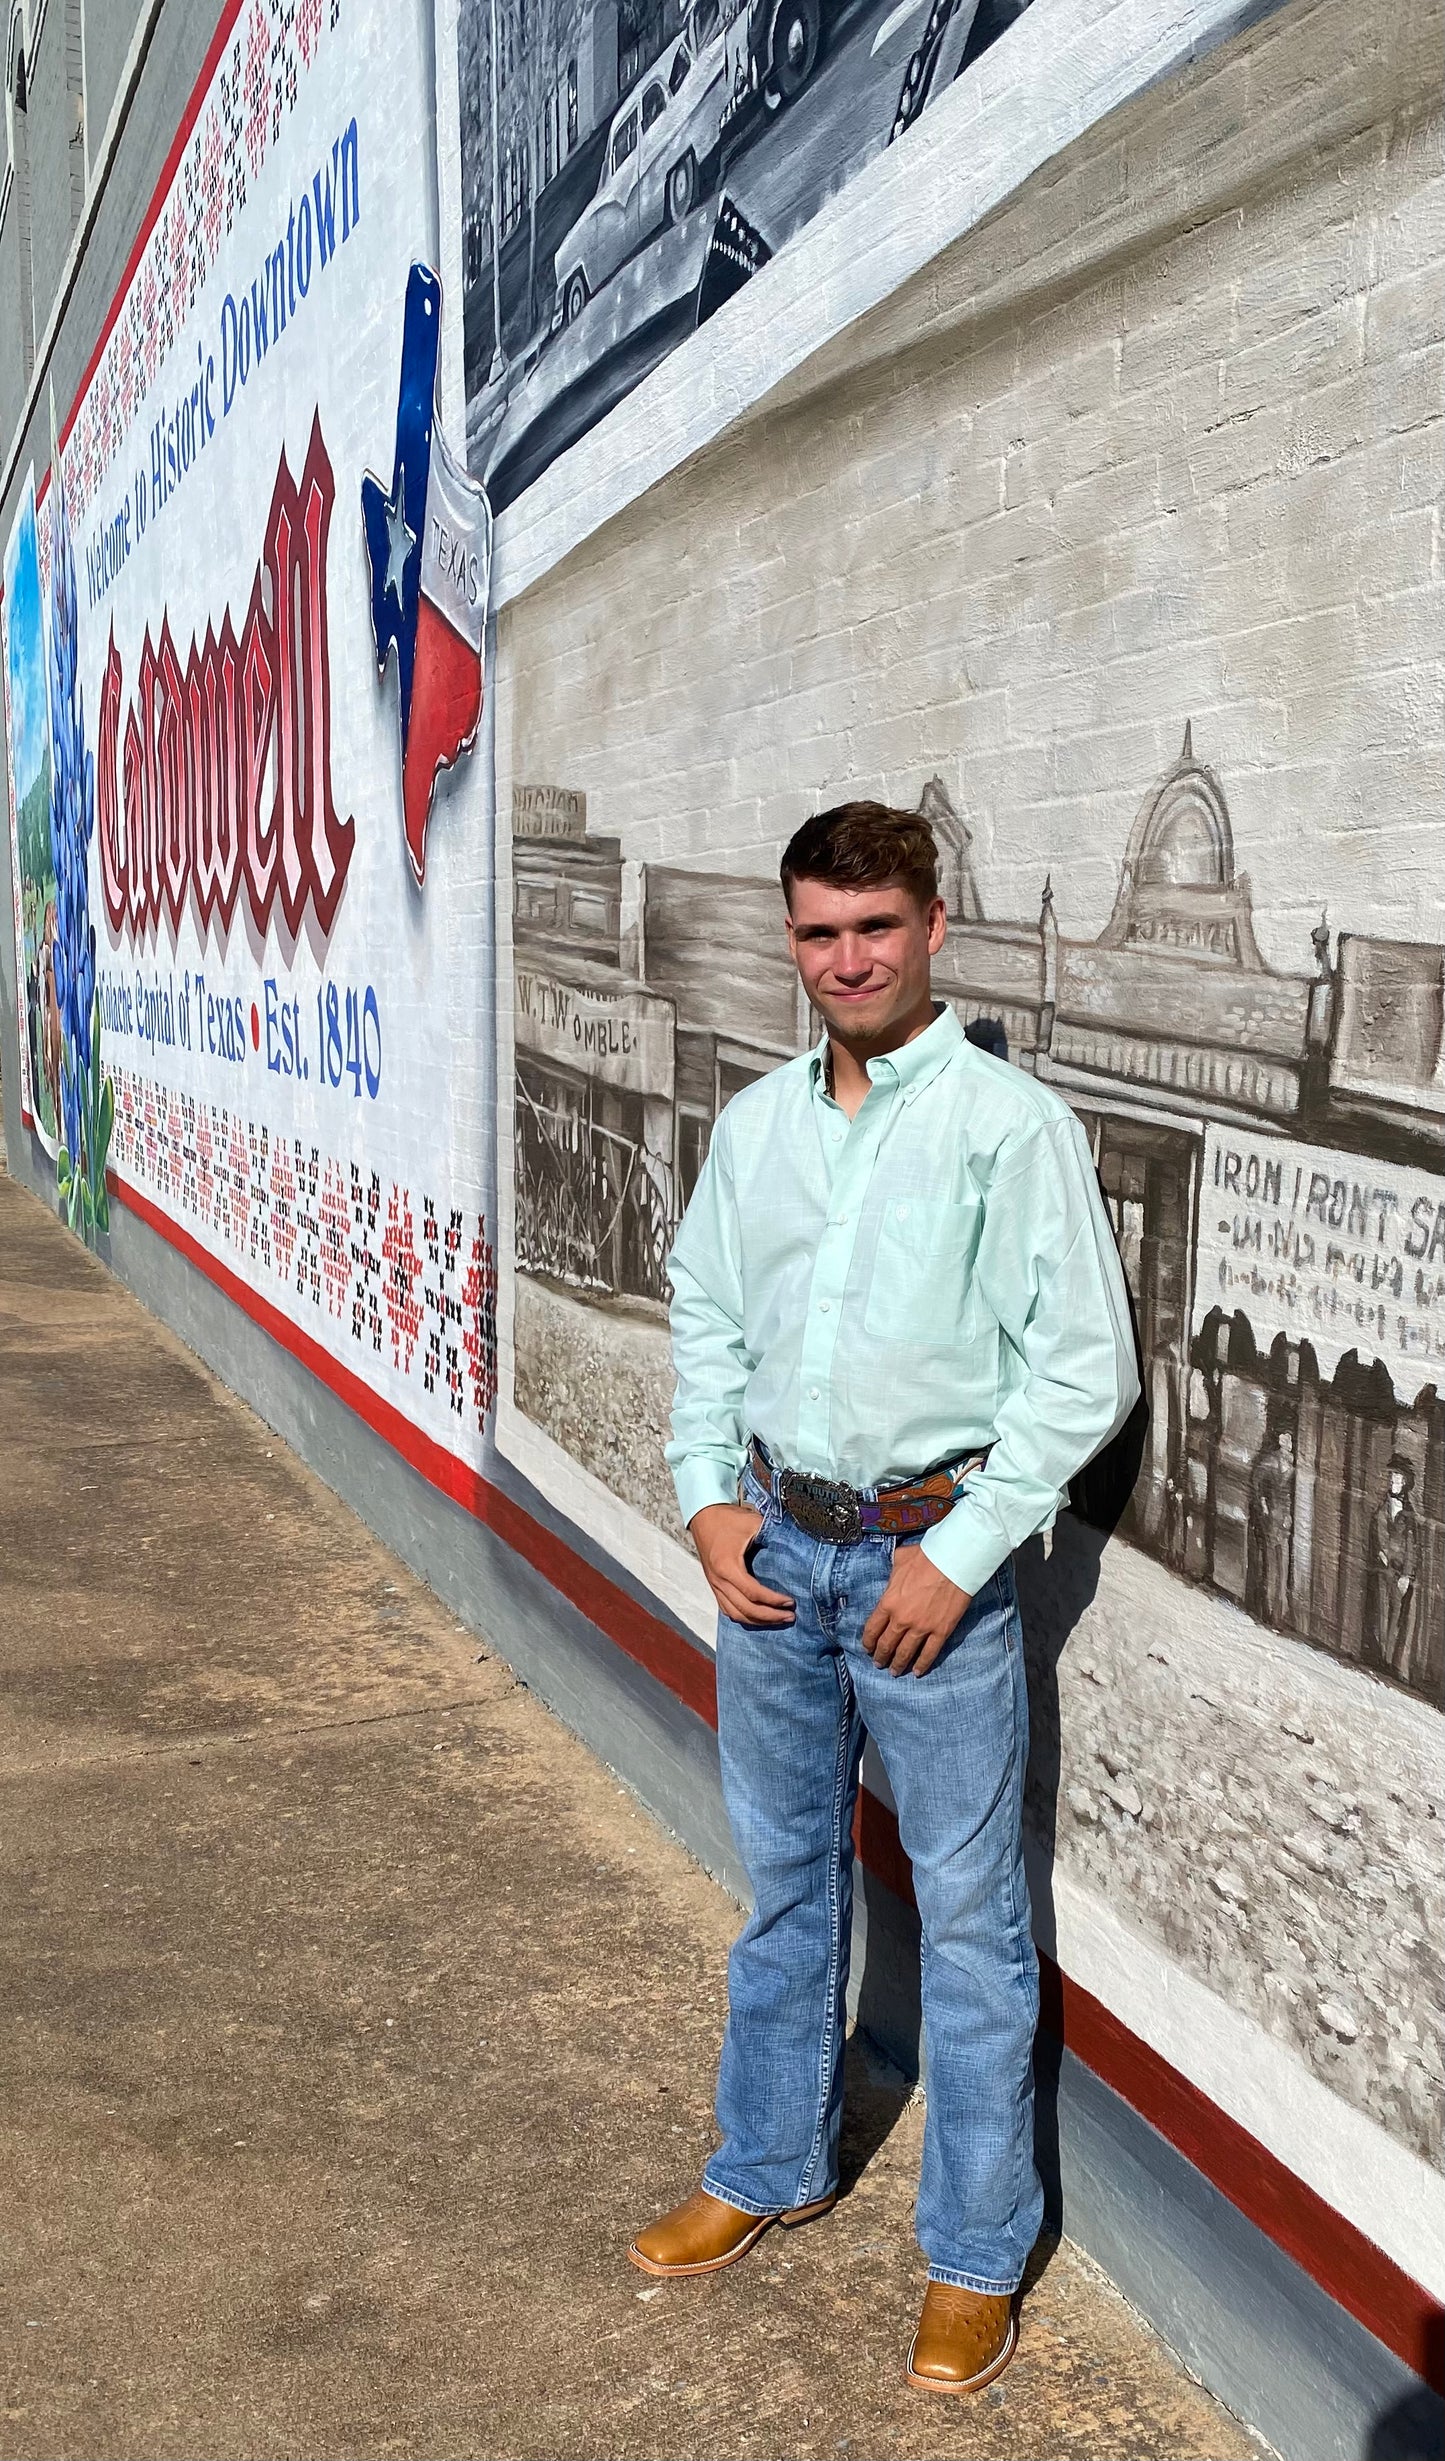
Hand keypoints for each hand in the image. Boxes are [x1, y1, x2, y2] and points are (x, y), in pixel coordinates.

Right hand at [690, 1503, 795, 1627]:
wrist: (704, 1516)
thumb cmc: (728, 1519)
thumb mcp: (752, 1523)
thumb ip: (772, 1535)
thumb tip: (795, 1547)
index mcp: (727, 1566)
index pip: (753, 1593)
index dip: (773, 1601)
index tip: (791, 1601)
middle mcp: (719, 1580)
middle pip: (745, 1609)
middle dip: (770, 1616)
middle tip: (790, 1616)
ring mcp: (715, 1584)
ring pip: (735, 1614)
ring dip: (758, 1621)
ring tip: (777, 1620)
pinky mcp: (714, 1585)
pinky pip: (727, 1609)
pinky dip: (744, 1617)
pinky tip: (758, 1618)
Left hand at [861, 1545, 968, 1677]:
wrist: (953, 1561)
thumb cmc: (926, 1556)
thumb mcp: (900, 1560)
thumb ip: (893, 1572)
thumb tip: (893, 1573)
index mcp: (888, 1602)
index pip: (872, 1629)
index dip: (868, 1642)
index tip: (868, 1648)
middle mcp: (902, 1619)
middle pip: (887, 1644)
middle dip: (881, 1656)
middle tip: (878, 1663)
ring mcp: (922, 1627)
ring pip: (906, 1652)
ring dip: (898, 1664)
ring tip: (894, 1671)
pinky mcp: (941, 1631)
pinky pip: (929, 1653)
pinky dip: (922, 1664)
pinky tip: (917, 1672)